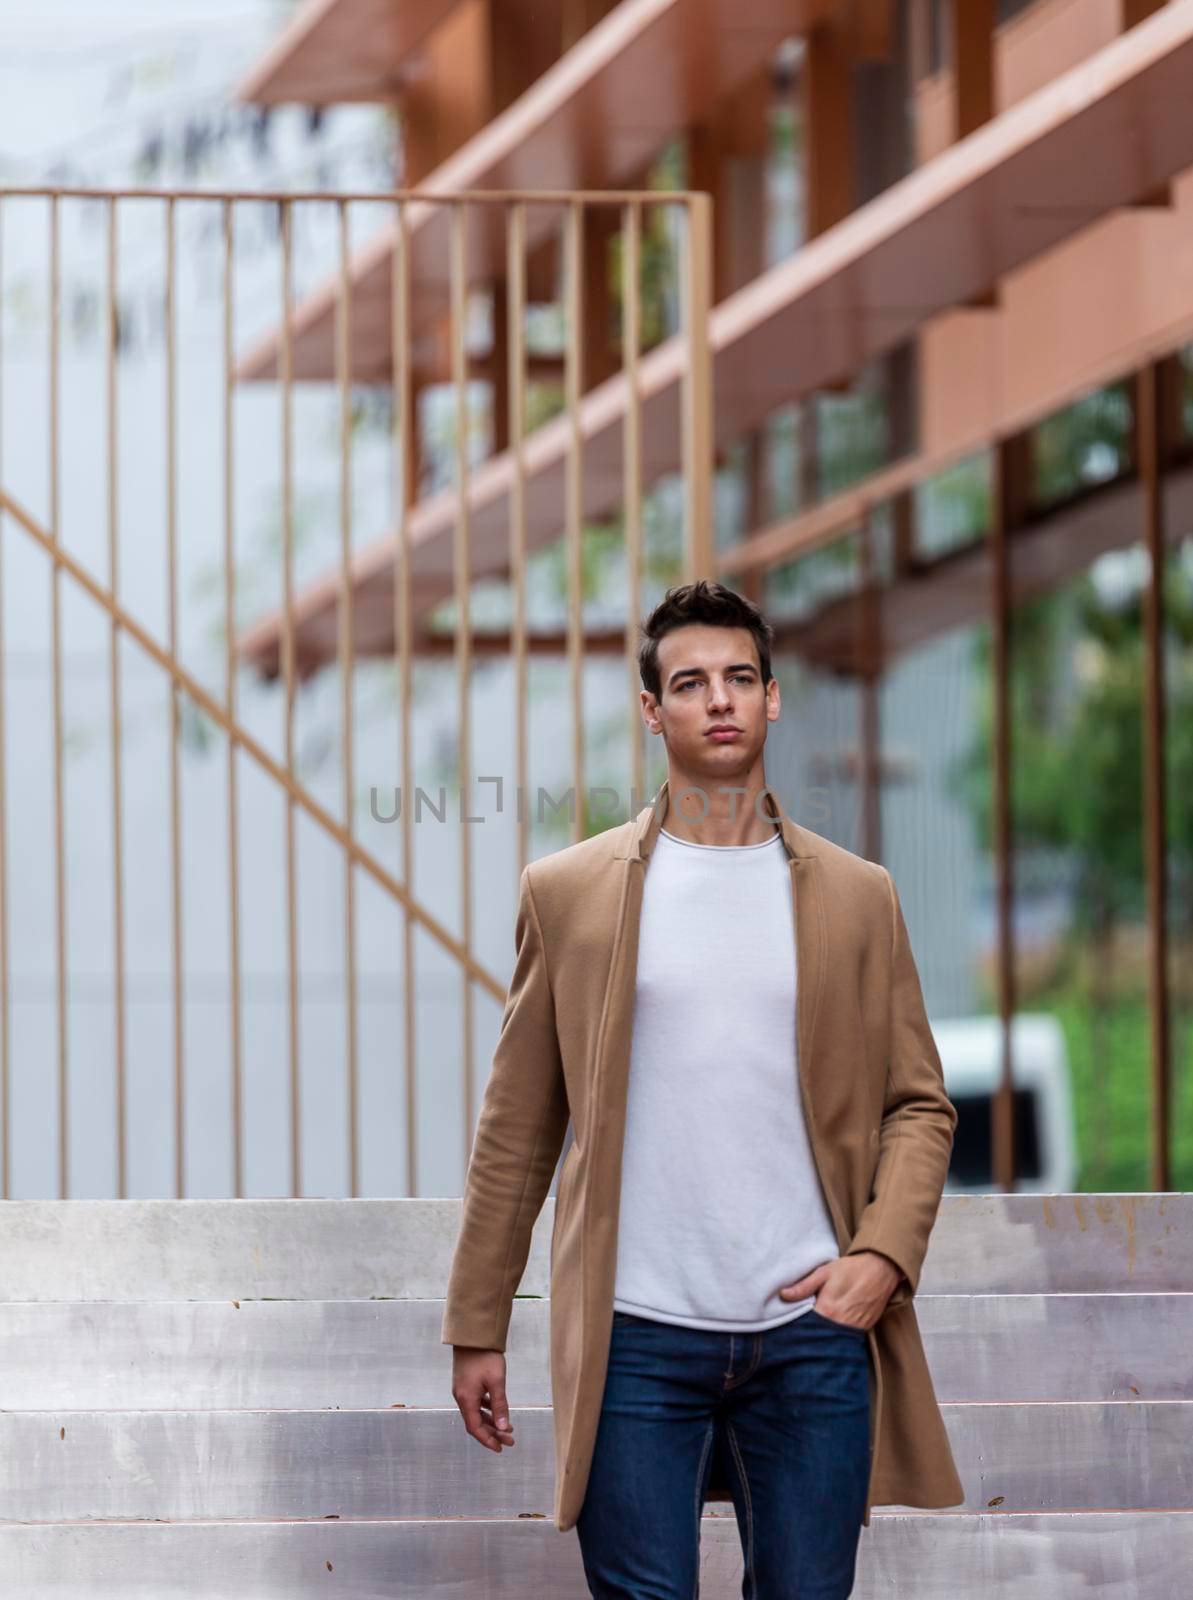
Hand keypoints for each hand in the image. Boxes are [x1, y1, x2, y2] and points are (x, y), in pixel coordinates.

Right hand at [451, 1347, 516, 1452]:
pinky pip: (476, 1403)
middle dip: (493, 1433)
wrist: (473, 1335)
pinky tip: (497, 1410)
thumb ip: (500, 1405)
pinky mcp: (466, 1383)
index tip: (501, 1448)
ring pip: (476, 1413)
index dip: (488, 1440)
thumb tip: (504, 1428)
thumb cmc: (485, 1357)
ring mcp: (463, 1390)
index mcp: (466, 1400)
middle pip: (476, 1422)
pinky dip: (487, 1409)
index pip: (475, 1428)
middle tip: (510, 1440)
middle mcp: (461, 1397)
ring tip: (508, 1428)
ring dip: (491, 1422)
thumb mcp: (496, 1381)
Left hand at [778, 1251, 902, 1330]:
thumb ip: (803, 1287)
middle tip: (802, 1329)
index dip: (797, 1327)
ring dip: (825, 1336)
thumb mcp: (824, 1273)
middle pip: (820, 1336)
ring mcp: (855, 1329)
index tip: (791, 1325)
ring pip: (834, 1339)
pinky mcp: (865, 1329)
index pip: (806, 1328)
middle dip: (810, 1334)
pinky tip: (833, 1328)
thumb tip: (783, 1295)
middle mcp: (841, 1324)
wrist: (881, 1269)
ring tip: (816, 1330)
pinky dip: (839, 1334)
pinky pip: (848, 1337)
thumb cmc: (851, 1269)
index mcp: (828, 1311)